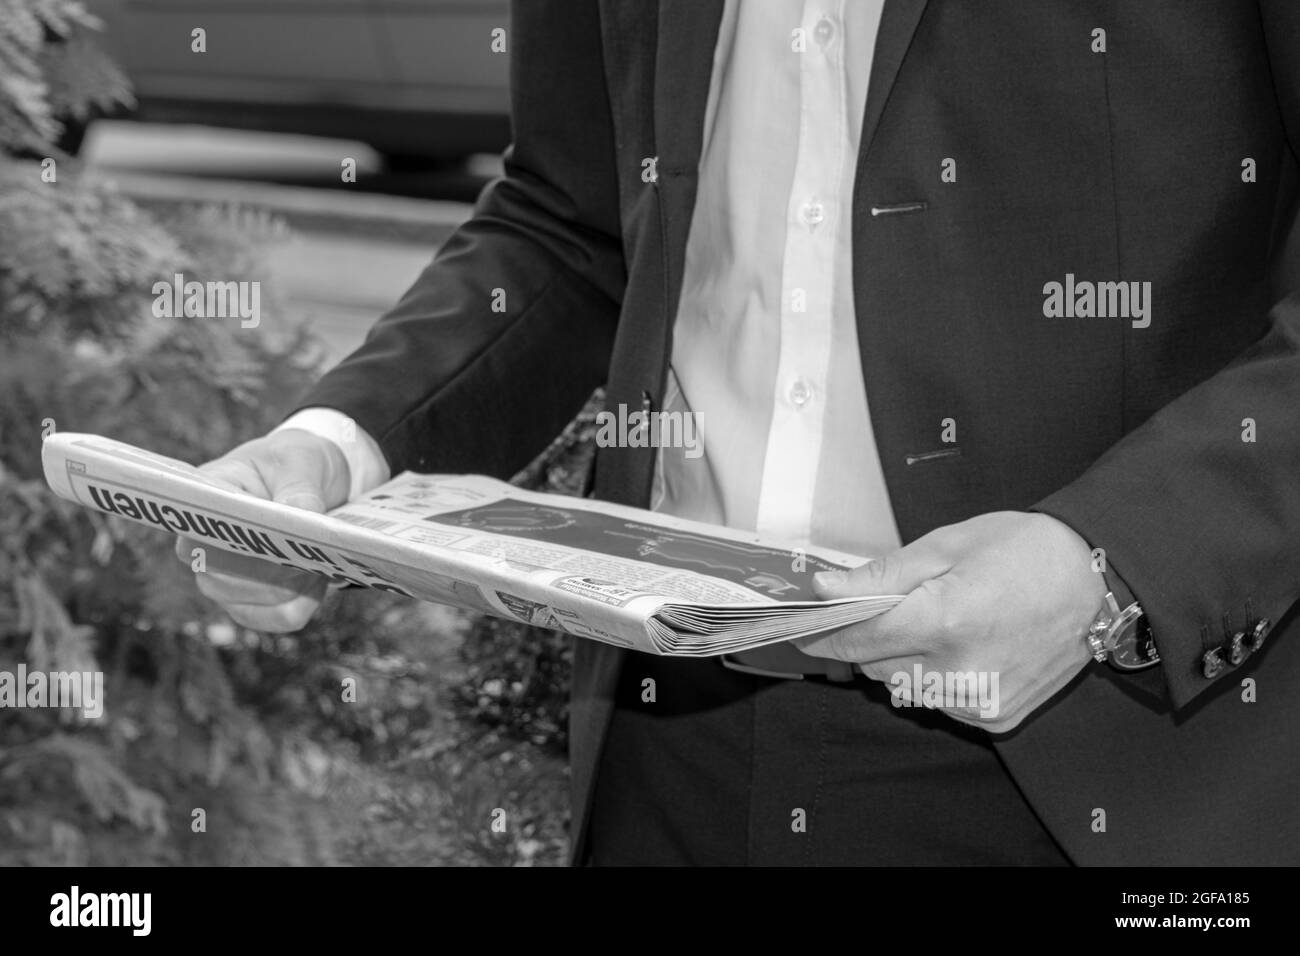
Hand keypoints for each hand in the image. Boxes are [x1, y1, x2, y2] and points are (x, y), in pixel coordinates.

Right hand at [175, 428, 350, 631]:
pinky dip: (304, 602)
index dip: (232, 551)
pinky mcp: (254, 602)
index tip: (274, 544)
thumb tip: (298, 513)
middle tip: (313, 549)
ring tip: (318, 555)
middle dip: (277, 571)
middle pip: (224, 583)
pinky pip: (278, 619)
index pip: (195, 540)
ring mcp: (224, 579)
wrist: (317, 480)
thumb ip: (298, 486)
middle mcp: (204, 546)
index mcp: (205, 501)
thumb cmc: (298, 462)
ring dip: (294, 586)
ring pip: (253, 605)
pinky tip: (317, 579)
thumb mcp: (302, 460)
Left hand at [793, 511, 1104, 732]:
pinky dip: (936, 678)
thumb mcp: (946, 546)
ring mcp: (979, 701)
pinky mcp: (995, 718)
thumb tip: (826, 588)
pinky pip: (938, 701)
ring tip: (942, 623)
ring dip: (904, 659)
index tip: (803, 626)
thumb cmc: (1024, 551)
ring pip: (904, 688)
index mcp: (944, 621)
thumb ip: (882, 575)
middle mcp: (959, 672)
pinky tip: (966, 647)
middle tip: (896, 606)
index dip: (826, 632)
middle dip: (874, 637)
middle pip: (876, 666)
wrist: (1098, 581)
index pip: (858, 639)